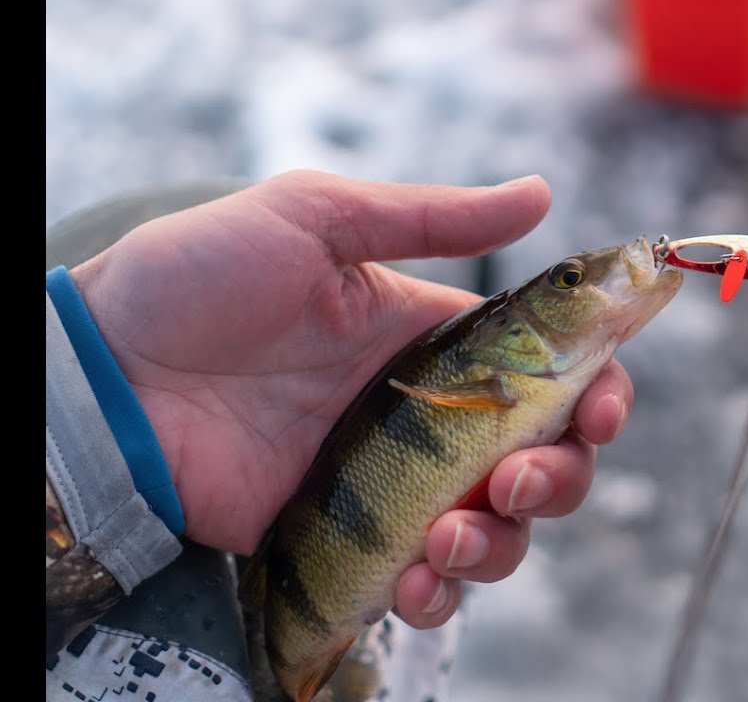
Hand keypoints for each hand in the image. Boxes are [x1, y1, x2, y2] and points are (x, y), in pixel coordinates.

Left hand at [69, 170, 632, 628]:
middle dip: (558, 478)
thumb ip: (430, 218)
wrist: (105, 372)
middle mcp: (431, 418)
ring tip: (450, 538)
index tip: (603, 408)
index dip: (597, 393)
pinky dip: (440, 595)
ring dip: (500, 544)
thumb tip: (540, 192)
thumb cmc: (200, 278)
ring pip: (498, 530)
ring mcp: (392, 485)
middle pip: (544, 461)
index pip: (551, 373)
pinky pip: (425, 583)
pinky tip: (417, 581)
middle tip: (512, 479)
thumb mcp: (316, 219)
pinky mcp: (349, 540)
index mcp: (436, 344)